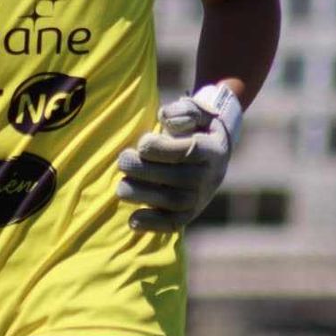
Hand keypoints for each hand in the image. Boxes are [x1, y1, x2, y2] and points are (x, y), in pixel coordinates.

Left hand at [116, 84, 241, 232]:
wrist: (213, 152)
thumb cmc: (196, 127)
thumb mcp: (197, 111)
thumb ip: (183, 111)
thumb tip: (165, 118)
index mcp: (213, 149)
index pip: (188, 152)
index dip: (161, 149)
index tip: (142, 143)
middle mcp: (210, 176)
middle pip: (179, 178)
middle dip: (144, 170)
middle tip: (123, 160)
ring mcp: (201, 197)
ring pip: (174, 201)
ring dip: (143, 195)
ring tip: (121, 187)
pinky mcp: (190, 213)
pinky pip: (174, 223)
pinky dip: (153, 225)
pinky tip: (132, 220)